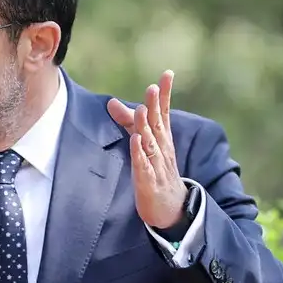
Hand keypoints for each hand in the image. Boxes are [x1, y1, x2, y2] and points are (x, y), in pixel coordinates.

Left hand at [106, 70, 187, 230]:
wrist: (172, 209)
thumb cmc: (157, 172)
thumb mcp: (143, 144)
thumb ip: (127, 122)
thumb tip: (111, 102)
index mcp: (162, 139)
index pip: (164, 112)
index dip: (165, 94)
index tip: (167, 74)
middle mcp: (162, 149)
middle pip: (158, 124)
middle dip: (156, 106)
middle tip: (153, 87)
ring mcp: (157, 165)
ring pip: (151, 143)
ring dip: (146, 127)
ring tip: (141, 109)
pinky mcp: (149, 182)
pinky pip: (144, 166)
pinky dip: (139, 154)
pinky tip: (135, 142)